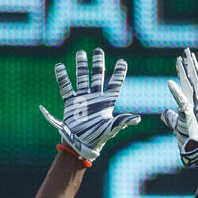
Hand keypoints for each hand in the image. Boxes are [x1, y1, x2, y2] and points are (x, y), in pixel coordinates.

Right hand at [40, 47, 139, 163]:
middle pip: (97, 77)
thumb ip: (122, 122)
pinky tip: (59, 66)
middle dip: (98, 64)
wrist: (80, 146)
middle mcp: (94, 98)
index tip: (122, 62)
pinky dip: (62, 78)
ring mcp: (82, 99)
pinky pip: (66, 88)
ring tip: (81, 53)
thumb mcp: (111, 129)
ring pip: (82, 78)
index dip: (118, 73)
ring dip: (81, 66)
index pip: (114, 85)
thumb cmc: (97, 139)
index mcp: (106, 103)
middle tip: (98, 50)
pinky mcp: (70, 103)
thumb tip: (137, 119)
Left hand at [161, 47, 197, 166]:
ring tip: (181, 58)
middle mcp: (194, 102)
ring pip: (189, 85)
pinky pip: (181, 101)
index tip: (184, 58)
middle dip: (189, 65)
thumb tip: (164, 113)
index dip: (187, 70)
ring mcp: (193, 107)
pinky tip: (169, 82)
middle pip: (193, 79)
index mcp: (191, 103)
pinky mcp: (188, 115)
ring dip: (185, 72)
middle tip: (186, 50)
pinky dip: (175, 92)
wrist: (193, 150)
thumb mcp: (175, 125)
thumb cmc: (186, 139)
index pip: (190, 83)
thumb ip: (170, 117)